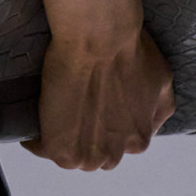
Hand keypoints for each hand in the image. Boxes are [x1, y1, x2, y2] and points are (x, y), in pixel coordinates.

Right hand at [21, 24, 175, 169]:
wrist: (100, 38)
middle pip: (96, 156)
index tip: (93, 112)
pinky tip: (34, 121)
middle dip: (87, 140)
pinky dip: (35, 138)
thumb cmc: (130, 51)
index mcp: (139, 139)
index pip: (119, 147)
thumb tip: (150, 123)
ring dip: (63, 140)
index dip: (104, 128)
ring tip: (53, 116)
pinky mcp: (59, 147)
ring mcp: (86, 154)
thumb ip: (158, 109)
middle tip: (74, 112)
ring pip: (72, 157)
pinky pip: (40, 147)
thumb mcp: (161, 82)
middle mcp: (115, 153)